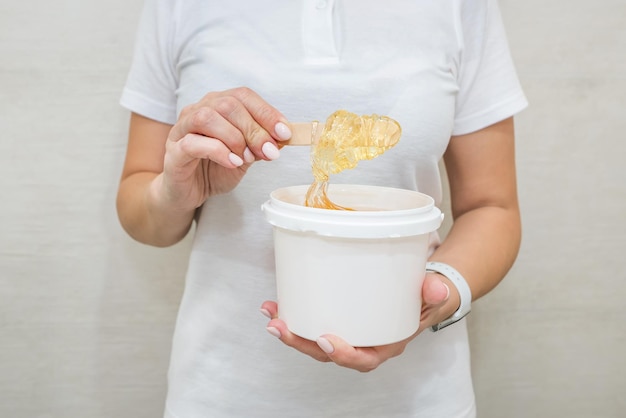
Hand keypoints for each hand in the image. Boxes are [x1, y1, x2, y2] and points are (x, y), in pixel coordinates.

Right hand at [156, 87, 291, 210]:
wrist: (188, 193)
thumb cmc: (215, 169)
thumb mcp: (245, 155)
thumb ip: (260, 144)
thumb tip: (281, 138)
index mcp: (216, 105)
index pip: (243, 96)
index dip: (266, 112)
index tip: (285, 133)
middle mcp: (197, 111)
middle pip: (228, 105)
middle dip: (254, 129)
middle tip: (269, 152)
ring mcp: (182, 129)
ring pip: (207, 117)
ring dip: (234, 138)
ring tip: (246, 158)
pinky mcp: (173, 151)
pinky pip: (193, 143)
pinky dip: (218, 152)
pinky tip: (232, 163)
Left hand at [260, 272, 456, 371]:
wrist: (423, 290)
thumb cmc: (426, 297)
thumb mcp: (436, 294)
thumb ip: (435, 293)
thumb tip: (434, 289)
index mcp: (386, 343)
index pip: (364, 359)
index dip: (344, 355)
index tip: (326, 340)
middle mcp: (363, 341)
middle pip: (329, 353)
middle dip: (301, 343)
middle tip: (280, 327)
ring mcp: (349, 330)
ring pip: (315, 339)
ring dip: (290, 330)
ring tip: (271, 314)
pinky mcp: (338, 316)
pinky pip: (313, 321)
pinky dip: (294, 314)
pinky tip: (277, 303)